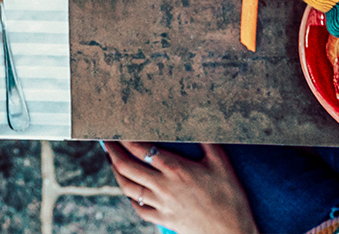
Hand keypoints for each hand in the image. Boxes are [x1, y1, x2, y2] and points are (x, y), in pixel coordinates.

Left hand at [104, 142, 259, 233]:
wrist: (233, 233)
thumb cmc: (230, 198)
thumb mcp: (222, 164)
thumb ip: (207, 140)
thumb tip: (201, 117)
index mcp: (175, 169)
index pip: (141, 149)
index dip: (125, 138)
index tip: (117, 129)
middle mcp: (163, 186)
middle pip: (127, 167)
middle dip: (112, 152)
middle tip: (105, 141)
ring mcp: (161, 205)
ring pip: (128, 188)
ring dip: (116, 173)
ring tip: (112, 162)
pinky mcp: (164, 220)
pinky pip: (139, 209)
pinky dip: (130, 198)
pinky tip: (129, 191)